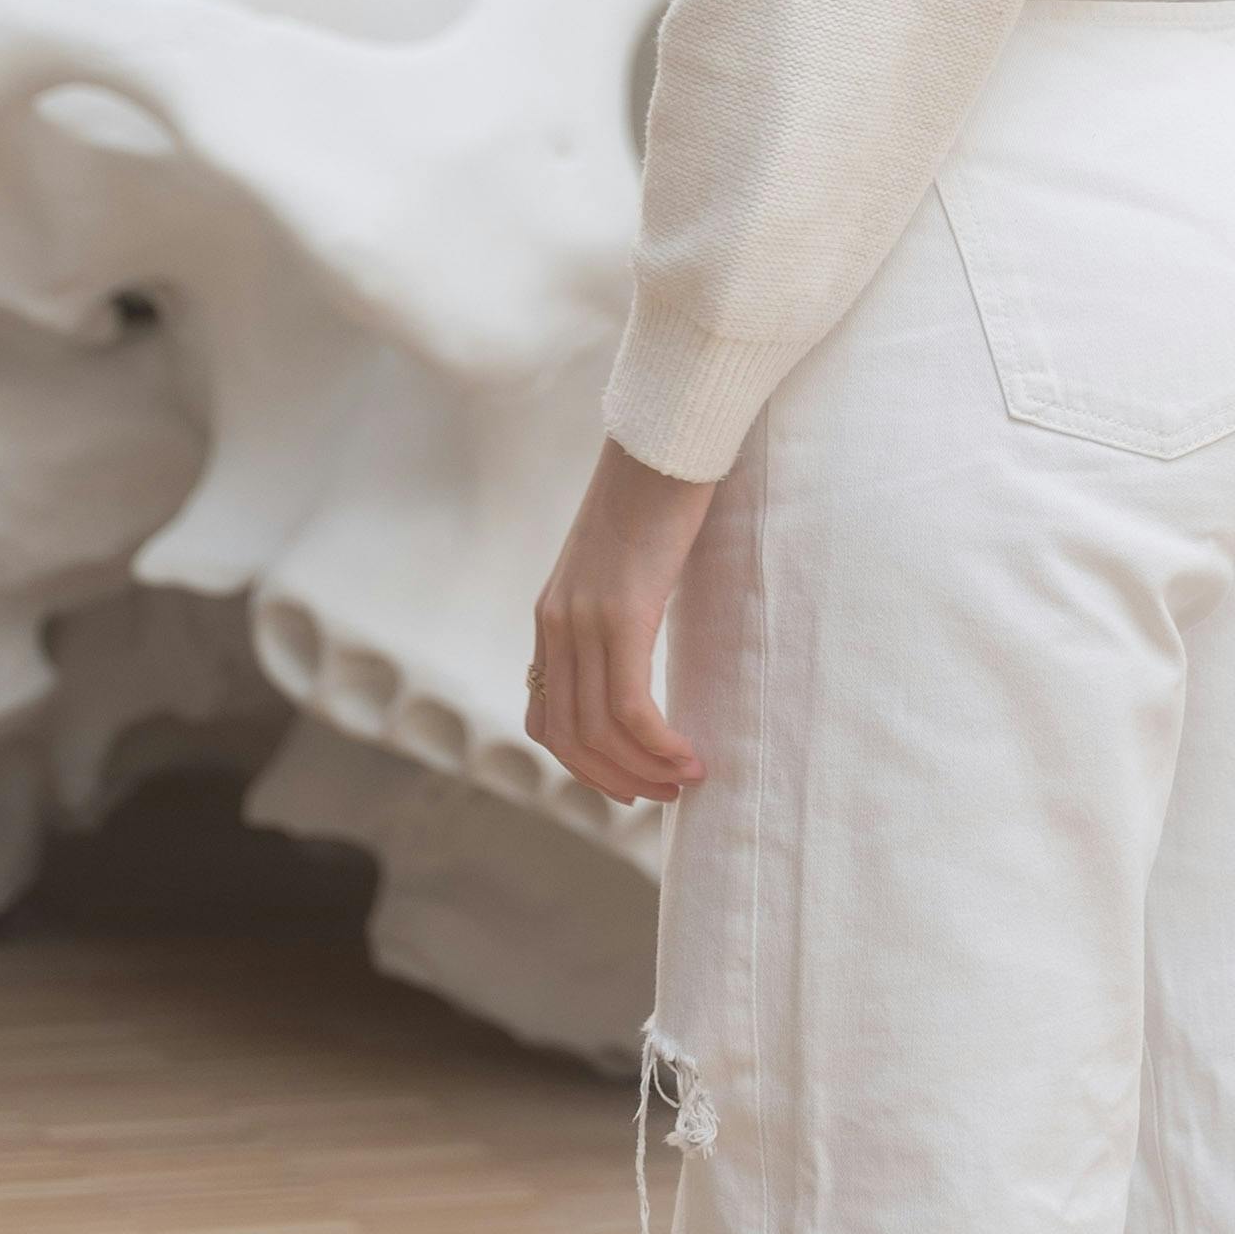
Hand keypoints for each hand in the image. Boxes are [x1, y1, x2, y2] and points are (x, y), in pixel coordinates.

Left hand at [530, 437, 719, 807]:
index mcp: (552, 615)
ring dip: (644, 769)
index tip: (630, 782)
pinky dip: (658, 745)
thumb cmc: (658, 491)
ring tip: (686, 778)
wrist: (663, 438)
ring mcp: (583, 620)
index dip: (584, 765)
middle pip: (566, 737)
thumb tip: (648, 642)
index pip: (545, 716)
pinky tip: (688, 754)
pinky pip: (630, 708)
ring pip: (598, 731)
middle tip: (662, 795)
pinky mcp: (621, 614)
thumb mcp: (625, 561)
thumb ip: (620, 604)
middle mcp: (556, 623)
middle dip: (614, 779)